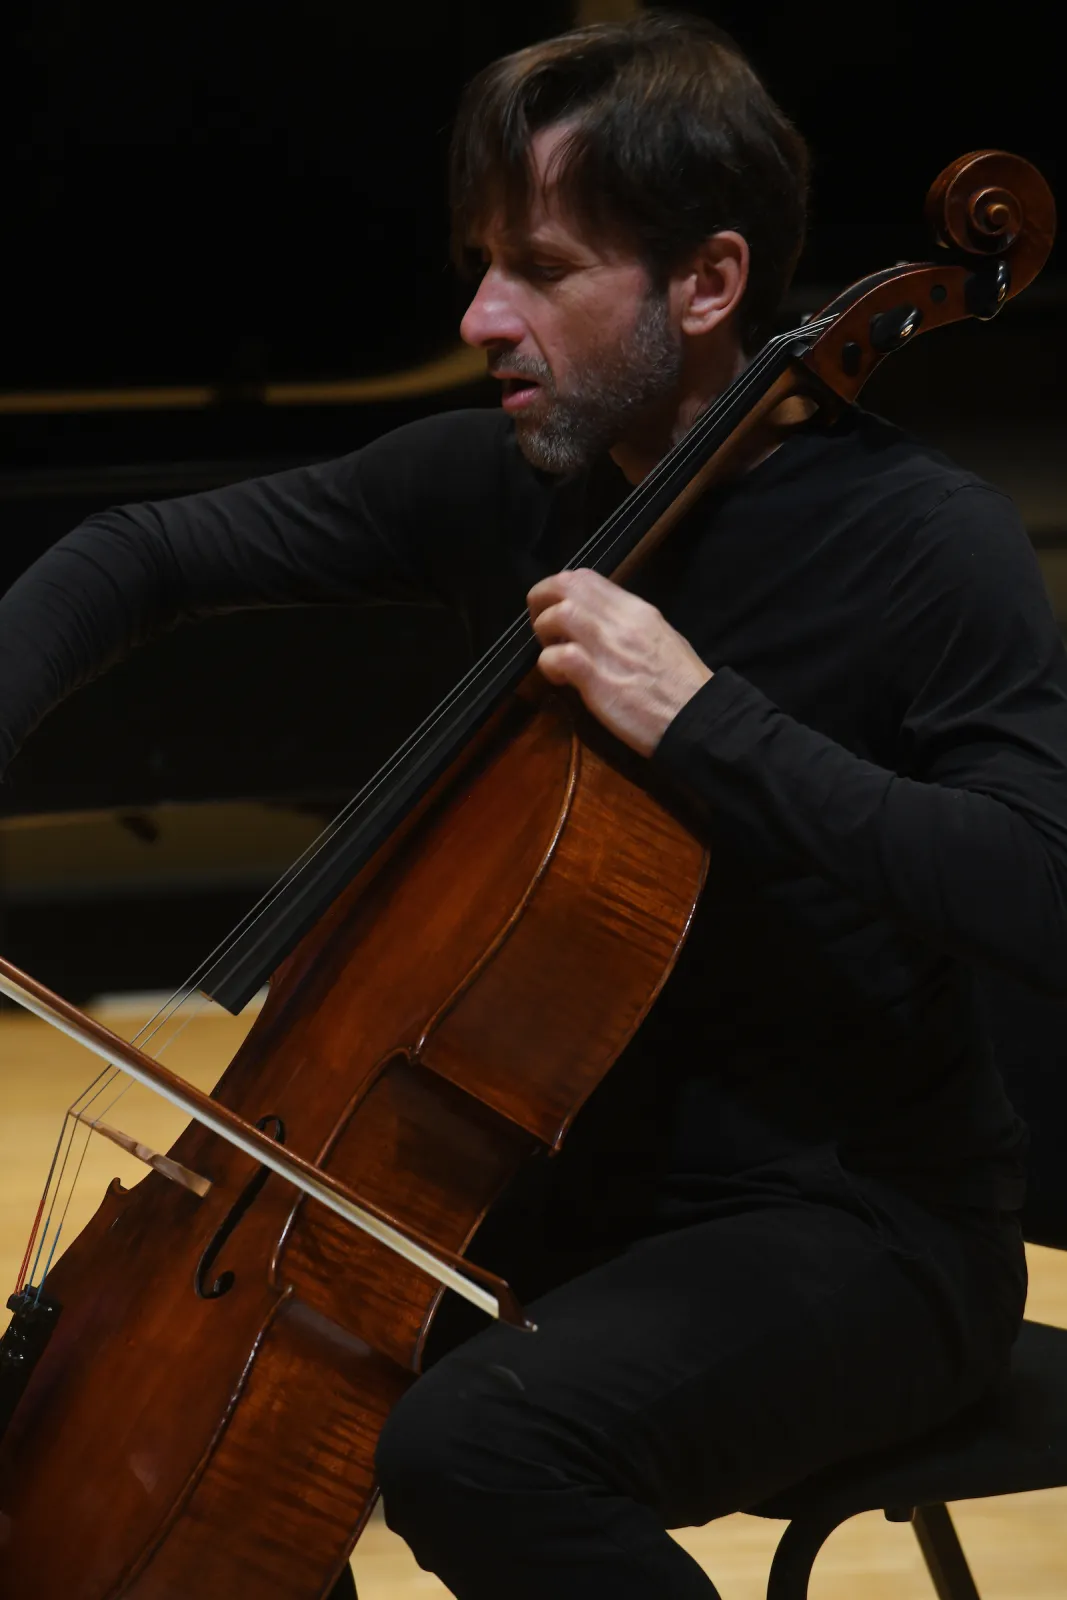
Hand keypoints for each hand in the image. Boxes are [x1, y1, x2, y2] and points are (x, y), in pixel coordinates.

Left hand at [527, 568, 712, 757]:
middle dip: (542, 601)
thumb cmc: (680, 686)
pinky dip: (548, 665)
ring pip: (559, 614)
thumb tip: (596, 625)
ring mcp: (609, 648)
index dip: (559, 590)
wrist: (699, 718)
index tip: (556, 610)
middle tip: (543, 628)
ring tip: (552, 652)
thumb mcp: (659, 639)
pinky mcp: (599, 680)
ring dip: (544, 632)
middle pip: (566, 585)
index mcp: (636, 610)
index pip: (586, 578)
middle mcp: (621, 621)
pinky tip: (559, 678)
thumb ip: (626, 628)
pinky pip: (559, 657)